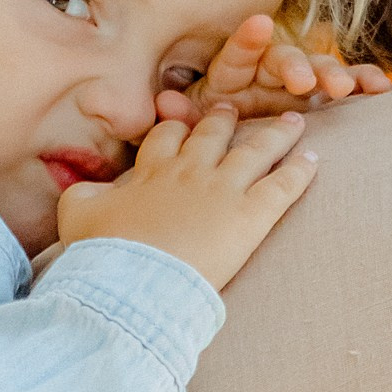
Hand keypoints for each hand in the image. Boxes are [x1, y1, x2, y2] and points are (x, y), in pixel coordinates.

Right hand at [56, 105, 317, 291]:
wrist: (134, 280)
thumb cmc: (103, 253)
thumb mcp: (77, 216)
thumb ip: (83, 194)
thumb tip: (82, 187)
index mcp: (152, 171)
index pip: (167, 139)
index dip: (176, 128)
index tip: (183, 122)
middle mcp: (190, 171)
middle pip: (213, 135)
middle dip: (224, 120)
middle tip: (232, 111)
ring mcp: (223, 190)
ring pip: (256, 150)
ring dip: (277, 134)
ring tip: (294, 122)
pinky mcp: (251, 215)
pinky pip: (283, 186)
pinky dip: (300, 171)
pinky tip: (314, 159)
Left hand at [156, 14, 391, 124]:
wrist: (227, 150)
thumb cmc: (208, 134)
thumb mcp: (193, 126)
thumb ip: (182, 115)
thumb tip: (163, 103)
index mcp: (232, 75)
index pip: (238, 54)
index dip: (248, 39)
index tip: (260, 24)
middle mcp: (266, 72)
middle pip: (284, 60)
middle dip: (297, 66)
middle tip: (306, 81)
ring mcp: (298, 83)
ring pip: (319, 70)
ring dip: (332, 75)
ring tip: (347, 88)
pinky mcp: (323, 97)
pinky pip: (347, 85)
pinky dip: (364, 82)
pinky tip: (383, 86)